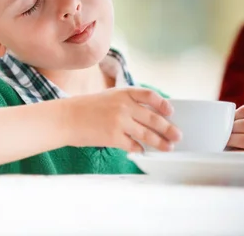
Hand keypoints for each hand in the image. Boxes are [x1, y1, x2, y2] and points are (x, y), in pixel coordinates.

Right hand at [64, 88, 181, 152]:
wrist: (66, 118)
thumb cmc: (85, 108)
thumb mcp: (108, 98)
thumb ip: (127, 103)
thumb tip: (149, 117)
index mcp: (123, 93)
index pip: (149, 96)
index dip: (163, 104)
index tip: (170, 111)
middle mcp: (124, 106)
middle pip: (153, 118)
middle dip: (168, 128)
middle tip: (177, 135)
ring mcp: (120, 122)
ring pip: (147, 134)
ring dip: (160, 142)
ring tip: (168, 147)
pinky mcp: (114, 137)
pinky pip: (133, 145)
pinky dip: (139, 149)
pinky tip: (142, 151)